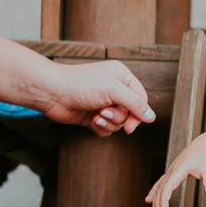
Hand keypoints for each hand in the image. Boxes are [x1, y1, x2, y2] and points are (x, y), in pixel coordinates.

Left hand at [38, 60, 155, 135]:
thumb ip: (135, 104)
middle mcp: (115, 90)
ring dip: (108, 123)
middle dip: (119, 117)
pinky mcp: (94, 116)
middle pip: (131, 113)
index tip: (131, 125)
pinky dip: (101, 128)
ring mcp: (104, 104)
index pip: (141, 99)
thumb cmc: (82, 85)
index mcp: (122, 77)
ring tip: (95, 116)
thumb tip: (152, 117)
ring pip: (119, 123)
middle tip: (105, 114)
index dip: (139, 113)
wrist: (54, 93)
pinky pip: (108, 129)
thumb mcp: (113, 90)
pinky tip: (91, 121)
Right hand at [147, 134, 205, 206]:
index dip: (164, 199)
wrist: (204, 144)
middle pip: (160, 189)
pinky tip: (149, 200)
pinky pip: (160, 184)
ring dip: (155, 202)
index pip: (167, 186)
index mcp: (179, 170)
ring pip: (159, 188)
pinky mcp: (172, 172)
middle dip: (157, 205)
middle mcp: (172, 171)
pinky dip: (154, 192)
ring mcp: (170, 171)